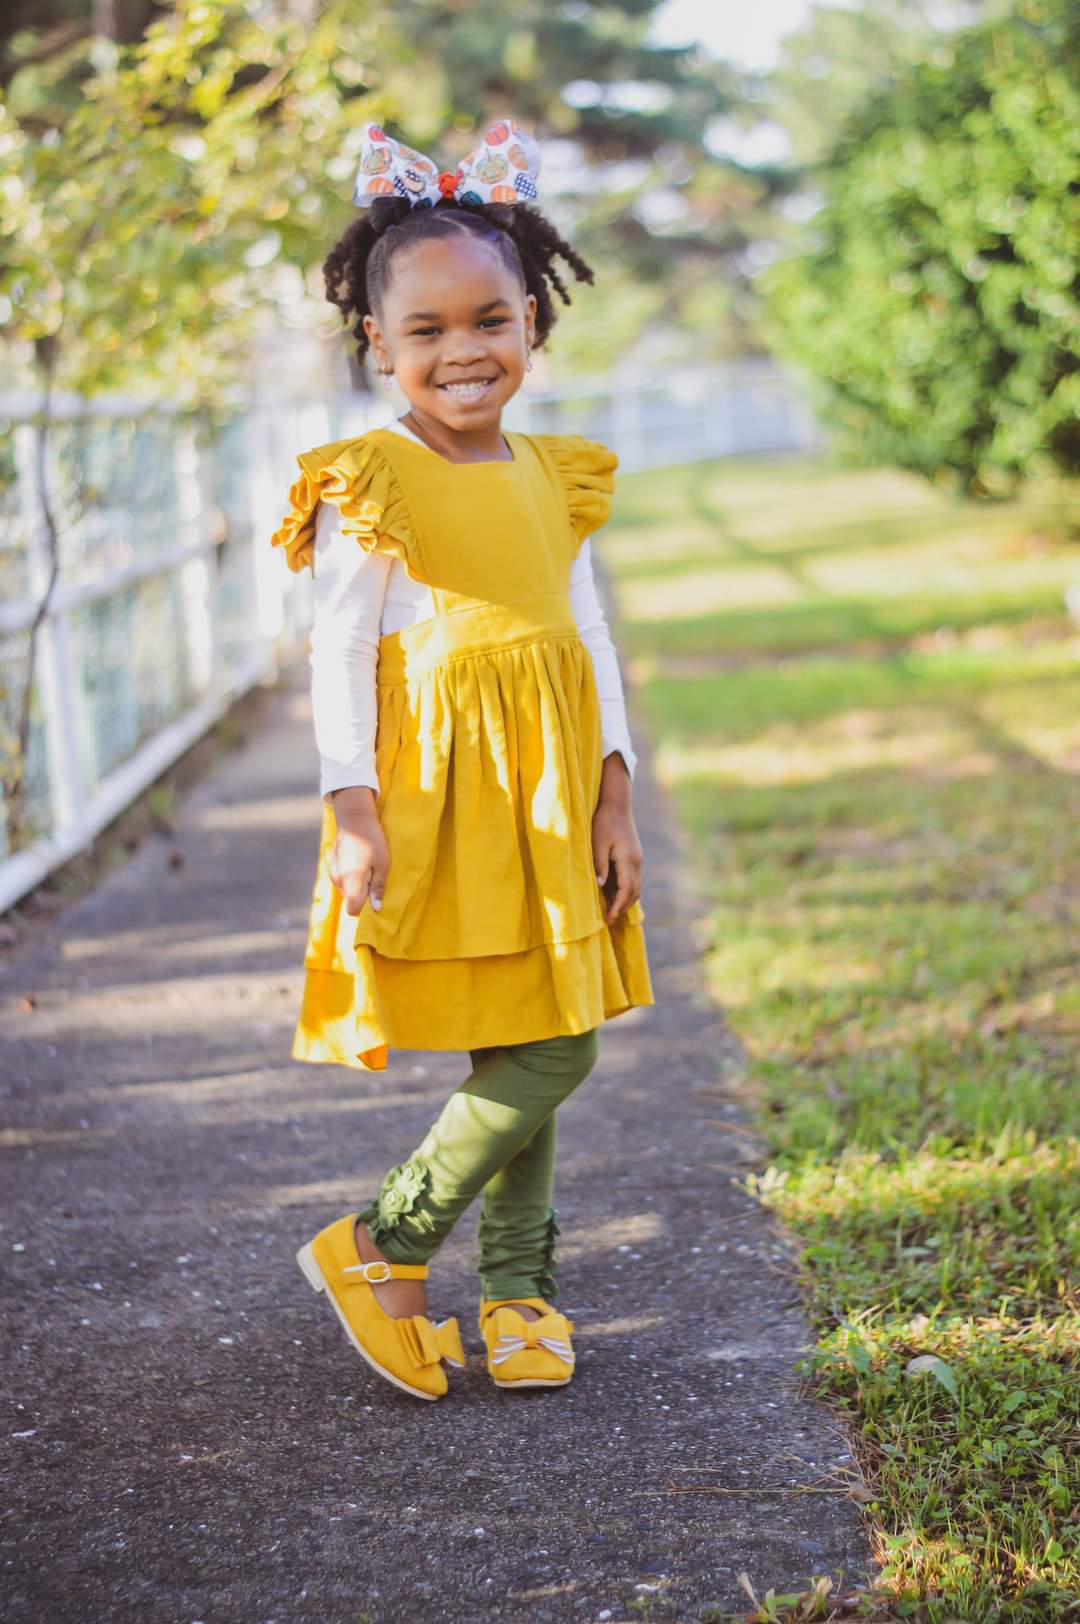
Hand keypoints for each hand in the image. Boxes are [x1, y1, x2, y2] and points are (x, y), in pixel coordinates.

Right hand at [327, 787, 389, 916]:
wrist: (355, 818)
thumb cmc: (373, 841)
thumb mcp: (382, 865)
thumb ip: (378, 888)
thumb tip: (377, 909)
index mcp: (351, 881)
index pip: (353, 910)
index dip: (365, 907)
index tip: (375, 895)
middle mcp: (338, 880)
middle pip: (350, 901)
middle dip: (362, 895)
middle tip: (375, 876)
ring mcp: (333, 873)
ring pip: (346, 891)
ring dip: (357, 886)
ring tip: (368, 867)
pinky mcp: (332, 866)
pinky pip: (343, 881)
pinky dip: (351, 878)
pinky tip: (360, 862)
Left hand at [591, 753, 642, 924]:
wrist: (617, 804)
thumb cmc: (603, 822)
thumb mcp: (597, 843)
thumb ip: (599, 865)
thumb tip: (600, 887)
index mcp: (628, 860)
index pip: (626, 891)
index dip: (617, 906)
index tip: (608, 918)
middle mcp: (637, 862)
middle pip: (634, 892)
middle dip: (623, 908)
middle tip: (610, 920)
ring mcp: (638, 859)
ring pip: (636, 887)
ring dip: (626, 900)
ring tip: (612, 911)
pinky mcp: (634, 856)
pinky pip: (633, 879)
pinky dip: (626, 890)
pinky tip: (615, 895)